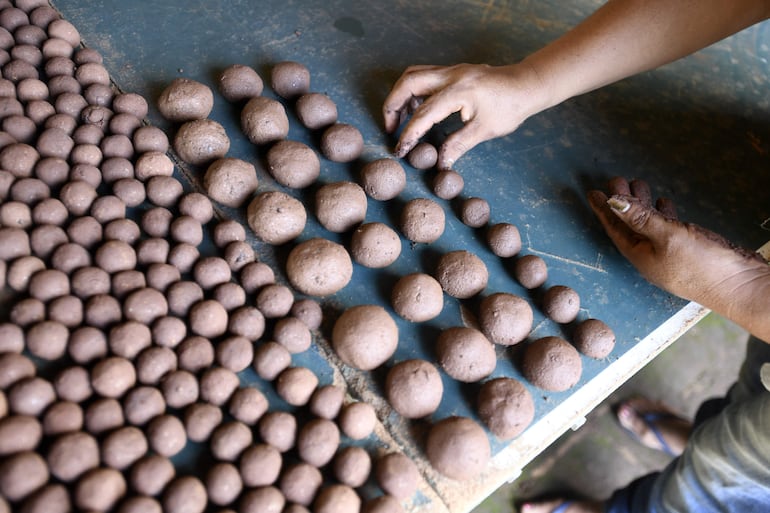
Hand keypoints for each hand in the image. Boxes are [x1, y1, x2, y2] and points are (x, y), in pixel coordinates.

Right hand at [382, 62, 549, 168]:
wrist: (526, 85)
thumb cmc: (510, 108)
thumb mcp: (484, 131)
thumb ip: (458, 145)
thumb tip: (439, 164)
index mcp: (459, 91)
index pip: (423, 114)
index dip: (409, 134)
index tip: (400, 150)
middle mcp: (451, 75)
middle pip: (408, 82)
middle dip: (392, 105)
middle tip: (390, 129)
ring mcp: (452, 70)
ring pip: (413, 74)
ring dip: (401, 95)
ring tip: (401, 119)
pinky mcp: (453, 71)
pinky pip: (424, 75)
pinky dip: (414, 90)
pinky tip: (417, 108)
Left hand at [588, 177, 769, 336]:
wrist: (741, 287)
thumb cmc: (702, 264)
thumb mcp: (667, 235)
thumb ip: (640, 218)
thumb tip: (613, 201)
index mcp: (640, 256)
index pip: (615, 228)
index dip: (603, 209)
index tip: (592, 192)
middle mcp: (651, 257)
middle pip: (630, 225)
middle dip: (623, 202)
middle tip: (618, 179)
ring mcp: (669, 255)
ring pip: (649, 225)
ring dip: (642, 205)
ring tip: (639, 184)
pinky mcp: (687, 252)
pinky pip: (666, 229)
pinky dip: (661, 215)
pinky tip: (663, 203)